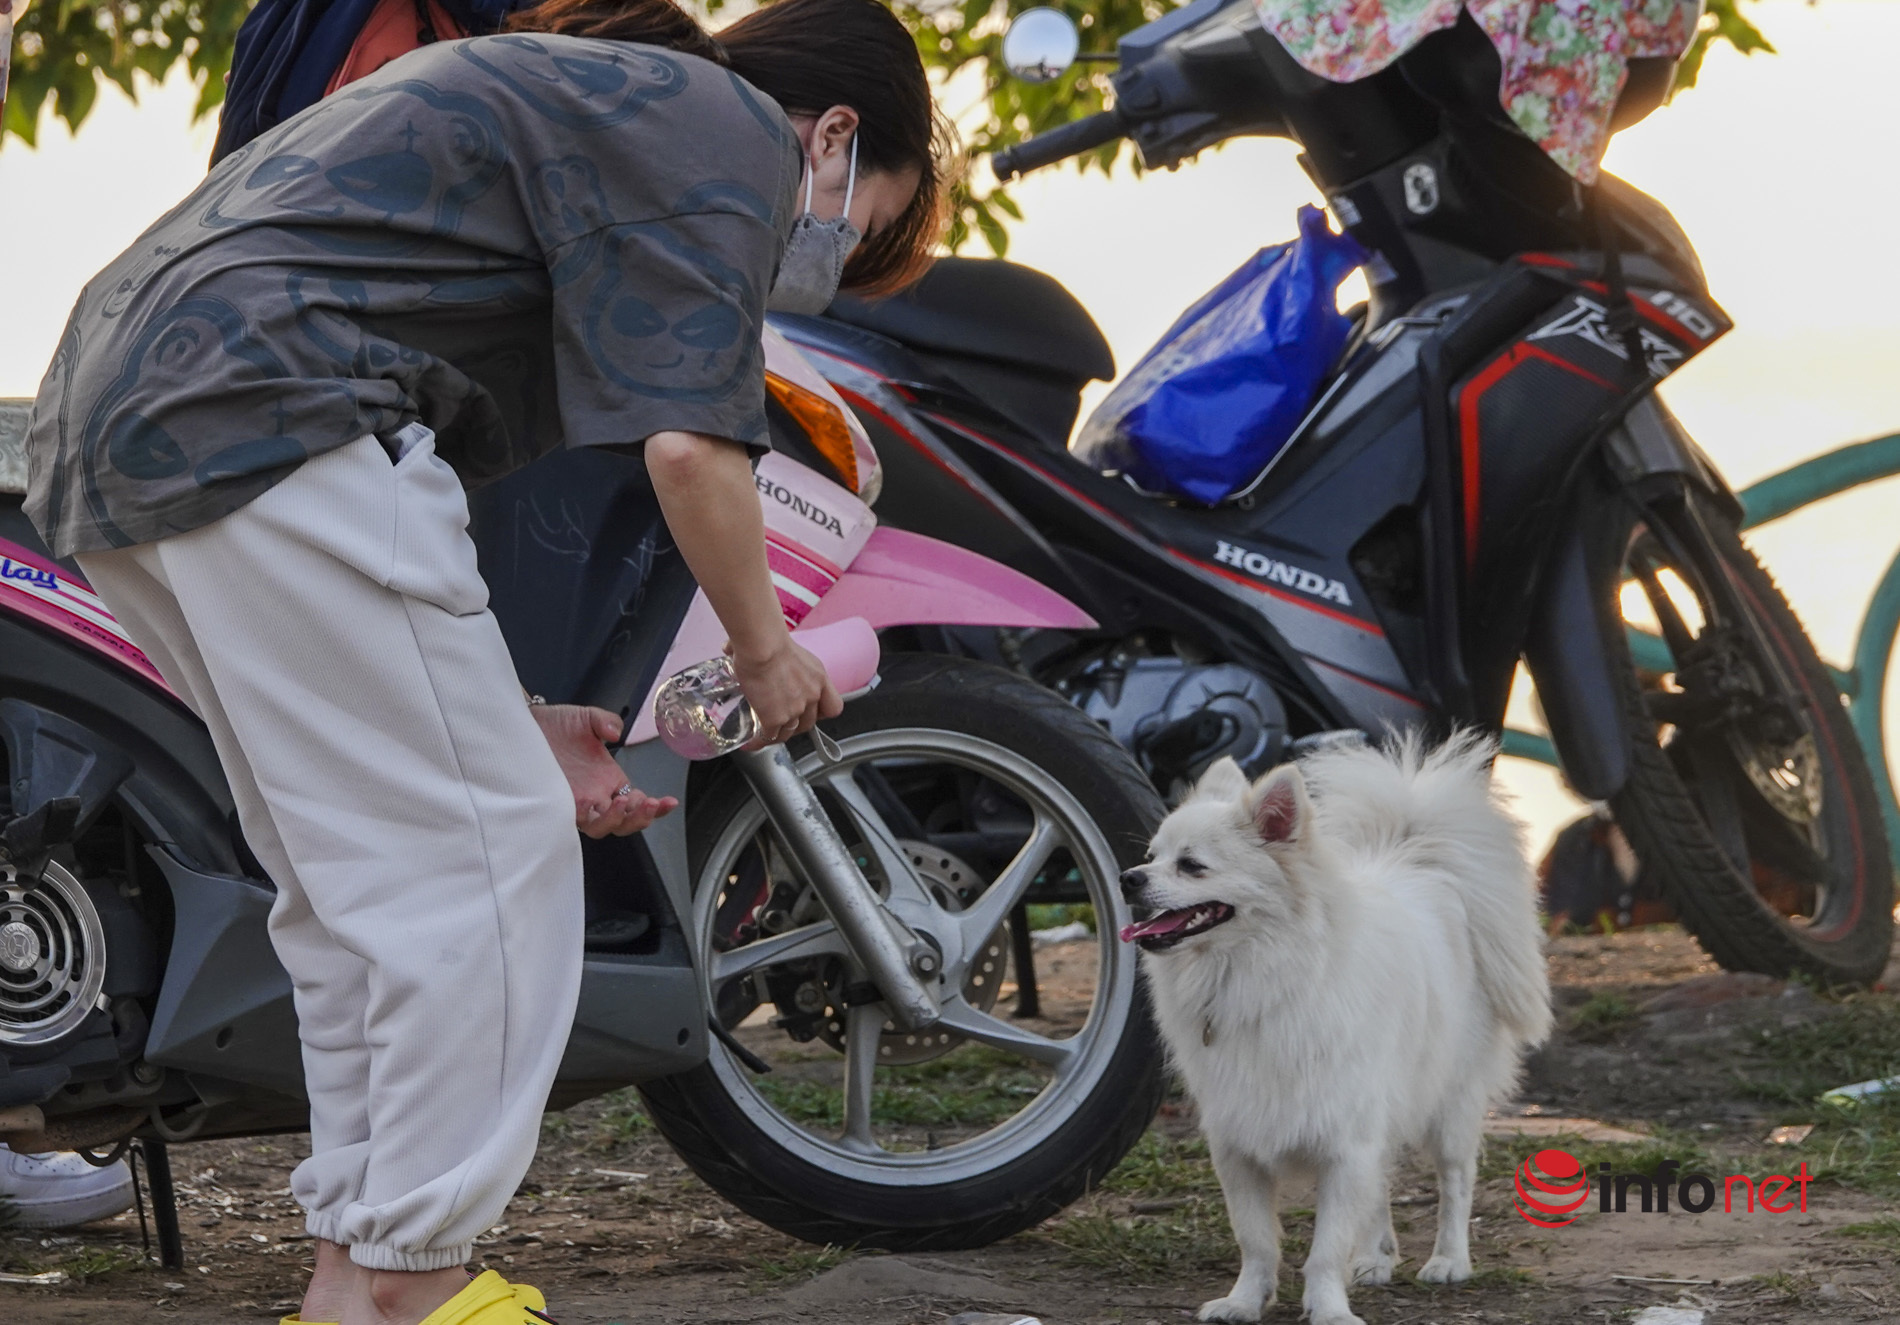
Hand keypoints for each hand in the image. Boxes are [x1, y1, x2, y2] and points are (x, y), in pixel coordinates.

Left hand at [529, 703, 677, 836]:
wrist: (521, 724)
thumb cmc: (554, 724)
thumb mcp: (586, 717)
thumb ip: (605, 721)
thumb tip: (616, 732)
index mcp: (608, 781)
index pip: (636, 803)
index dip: (654, 808)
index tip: (667, 802)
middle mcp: (595, 796)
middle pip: (622, 823)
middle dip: (639, 818)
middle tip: (650, 805)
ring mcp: (575, 801)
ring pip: (600, 827)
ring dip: (616, 820)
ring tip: (621, 804)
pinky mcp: (554, 802)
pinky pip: (571, 820)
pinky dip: (585, 817)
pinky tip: (591, 805)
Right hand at [730, 636, 842, 746]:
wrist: (763, 646)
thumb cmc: (768, 638)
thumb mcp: (783, 646)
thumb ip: (767, 652)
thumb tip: (732, 648)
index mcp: (818, 677)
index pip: (833, 706)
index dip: (822, 713)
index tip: (812, 712)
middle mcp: (811, 696)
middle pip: (809, 723)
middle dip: (796, 725)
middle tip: (781, 721)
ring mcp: (795, 710)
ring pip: (790, 733)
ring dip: (778, 735)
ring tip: (765, 735)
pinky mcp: (776, 718)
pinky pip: (769, 737)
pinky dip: (760, 741)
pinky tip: (751, 742)